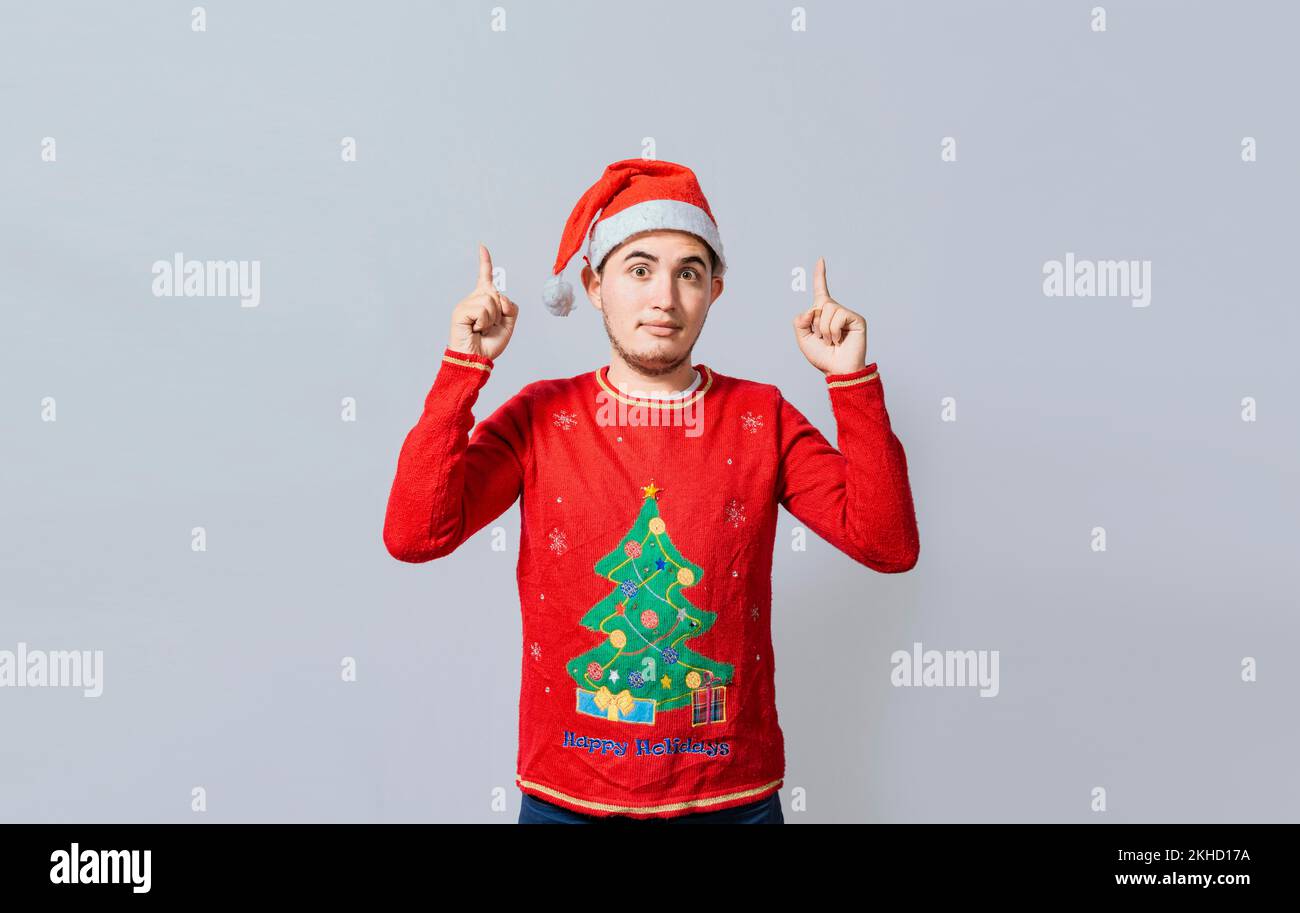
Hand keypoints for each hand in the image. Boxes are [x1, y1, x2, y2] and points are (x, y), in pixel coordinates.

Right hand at [448, 244, 517, 360]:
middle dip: (501, 311)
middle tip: (490, 326)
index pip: (485, 277)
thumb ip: (511, 308)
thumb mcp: (509, 325)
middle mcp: (474, 299)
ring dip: (492, 319)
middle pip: (496, 293)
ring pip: (490, 301)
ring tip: (482, 328)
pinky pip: (482, 310)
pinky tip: (476, 329)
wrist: (476, 359)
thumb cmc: (489, 343)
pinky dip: (484, 322)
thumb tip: (500, 296)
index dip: (485, 262)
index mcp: (484, 300)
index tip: (482, 247)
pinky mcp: (460, 311)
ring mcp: (466, 304)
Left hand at [792, 257, 867, 374]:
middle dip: (815, 325)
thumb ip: (799, 322)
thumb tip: (811, 309)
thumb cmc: (823, 357)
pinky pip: (838, 316)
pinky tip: (839, 340)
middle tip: (824, 340)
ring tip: (831, 341)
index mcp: (823, 313)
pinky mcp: (856, 319)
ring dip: (824, 330)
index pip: (820, 291)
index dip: (819, 276)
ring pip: (827, 310)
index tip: (820, 260)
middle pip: (818, 304)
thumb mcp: (803, 339)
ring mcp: (847, 314)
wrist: (838, 370)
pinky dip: (834, 331)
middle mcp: (836, 310)